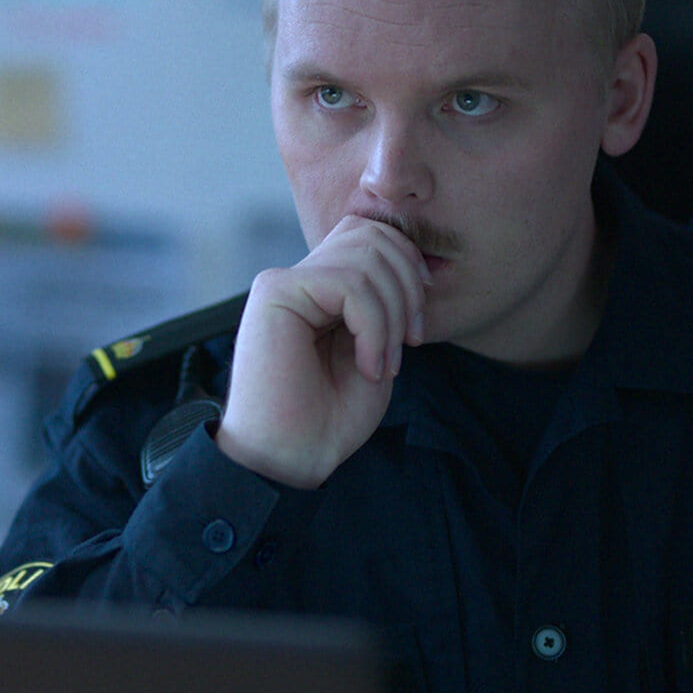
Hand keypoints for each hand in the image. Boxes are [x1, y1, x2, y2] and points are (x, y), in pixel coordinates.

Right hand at [214, 215, 428, 488]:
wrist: (289, 459)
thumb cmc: (330, 418)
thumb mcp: (376, 352)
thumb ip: (386, 304)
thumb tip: (413, 263)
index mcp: (321, 289)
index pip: (372, 235)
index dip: (408, 268)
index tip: (416, 328)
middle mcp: (299, 278)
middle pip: (372, 233)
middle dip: (407, 284)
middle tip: (408, 343)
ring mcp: (284, 281)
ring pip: (366, 257)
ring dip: (392, 315)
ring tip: (384, 364)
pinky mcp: (276, 292)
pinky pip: (350, 284)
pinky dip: (375, 327)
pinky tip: (368, 367)